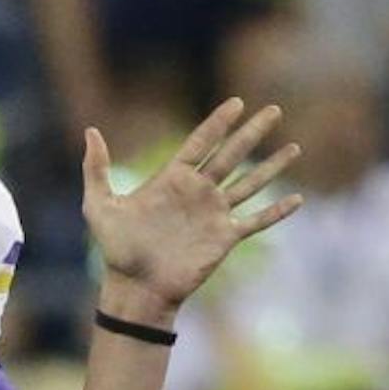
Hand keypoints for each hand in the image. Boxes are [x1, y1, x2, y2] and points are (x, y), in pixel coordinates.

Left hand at [83, 98, 302, 325]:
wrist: (135, 287)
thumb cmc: (116, 248)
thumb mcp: (99, 205)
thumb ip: (97, 168)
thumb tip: (90, 131)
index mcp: (171, 180)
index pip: (201, 143)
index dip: (219, 122)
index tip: (237, 102)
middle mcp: (197, 192)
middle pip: (232, 155)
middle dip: (253, 133)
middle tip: (274, 110)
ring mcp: (213, 214)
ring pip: (250, 183)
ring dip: (272, 166)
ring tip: (295, 147)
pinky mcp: (225, 238)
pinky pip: (256, 221)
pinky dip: (277, 211)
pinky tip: (298, 198)